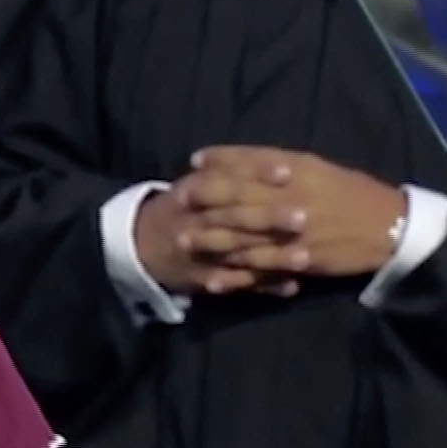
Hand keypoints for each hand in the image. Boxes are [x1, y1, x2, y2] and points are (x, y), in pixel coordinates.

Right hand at [134, 181, 297, 296]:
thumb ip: (231, 169)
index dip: (257, 173)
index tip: (288, 171)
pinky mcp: (203, 279)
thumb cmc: (182, 207)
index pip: (229, 178)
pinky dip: (262, 286)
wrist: (140, 243)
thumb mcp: (197, 181)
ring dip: (272, 259)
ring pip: (238, 255)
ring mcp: (199, 253)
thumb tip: (283, 160)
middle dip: (269, 218)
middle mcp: (196, 221)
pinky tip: (290, 287)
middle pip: (235, 218)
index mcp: (196, 191)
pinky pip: (235, 284)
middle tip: (304, 217)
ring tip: (306, 259)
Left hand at [185, 146, 405, 279]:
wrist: (391, 227)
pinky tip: (214, 279)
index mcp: (300, 171)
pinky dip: (237, 274)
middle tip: (176, 200)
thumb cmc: (351, 193)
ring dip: (212, 238)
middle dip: (206, 198)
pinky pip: (263, 268)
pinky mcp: (301, 259)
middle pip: (241, 195)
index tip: (194, 160)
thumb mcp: (319, 169)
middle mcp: (294, 197)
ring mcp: (295, 230)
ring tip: (183, 241)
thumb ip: (281, 165)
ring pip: (246, 234)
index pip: (253, 160)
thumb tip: (244, 159)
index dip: (221, 159)